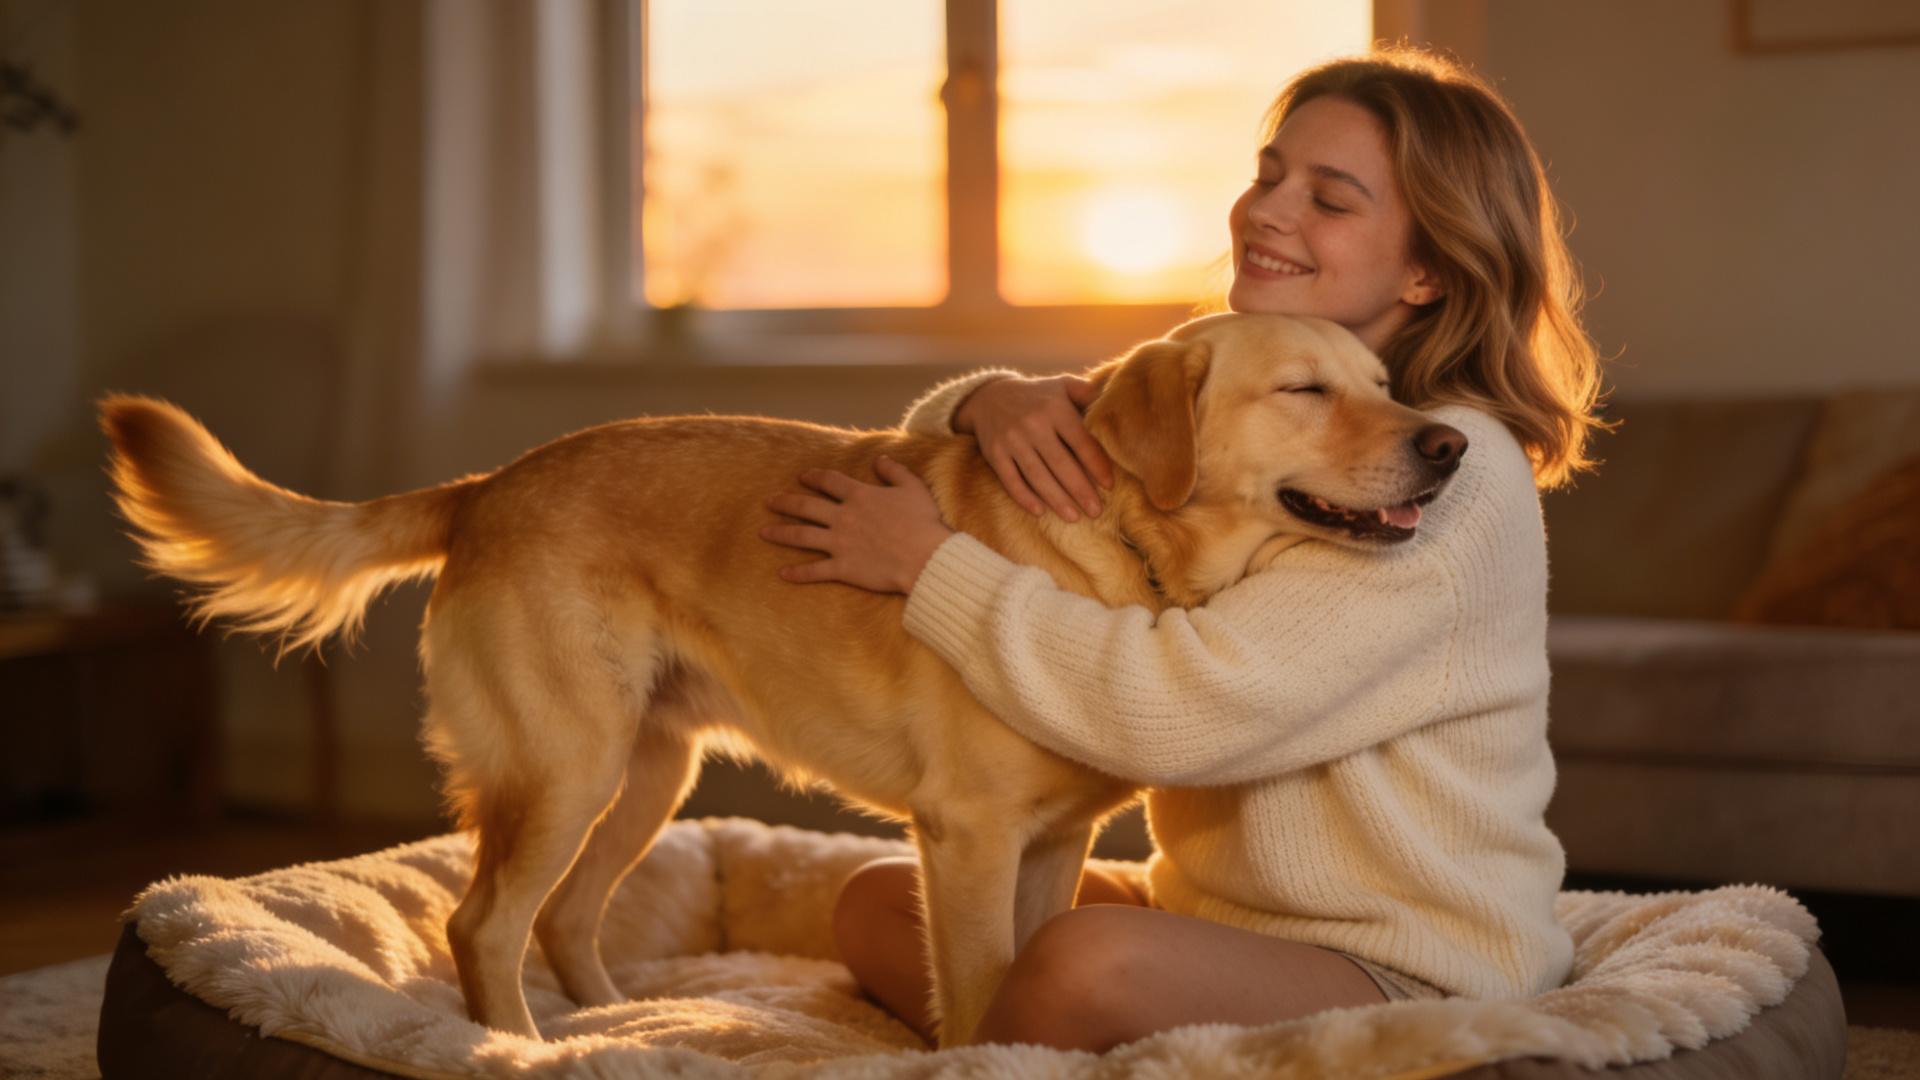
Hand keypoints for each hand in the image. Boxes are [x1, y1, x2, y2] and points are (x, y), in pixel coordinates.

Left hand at [761, 456, 953, 594]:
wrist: (924, 556)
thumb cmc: (922, 522)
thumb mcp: (913, 487)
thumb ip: (894, 471)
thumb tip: (880, 459)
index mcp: (859, 496)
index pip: (829, 482)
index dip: (814, 477)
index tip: (802, 477)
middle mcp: (843, 517)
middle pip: (806, 507)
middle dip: (785, 503)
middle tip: (769, 502)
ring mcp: (840, 543)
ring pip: (802, 536)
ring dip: (781, 533)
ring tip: (763, 532)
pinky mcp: (843, 567)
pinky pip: (814, 570)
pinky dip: (797, 573)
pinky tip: (782, 573)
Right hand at [954, 375, 1113, 521]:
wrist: (990, 395)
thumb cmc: (1039, 396)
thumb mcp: (1063, 386)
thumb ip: (1089, 394)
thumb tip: (1116, 405)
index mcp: (1055, 408)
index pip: (1081, 441)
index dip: (1097, 465)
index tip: (1109, 485)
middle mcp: (1033, 424)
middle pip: (1061, 463)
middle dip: (1080, 490)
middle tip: (1096, 511)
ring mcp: (1011, 440)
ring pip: (1037, 476)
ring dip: (1057, 499)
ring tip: (1074, 517)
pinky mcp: (994, 453)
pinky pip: (1010, 480)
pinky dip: (1024, 497)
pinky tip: (1039, 512)